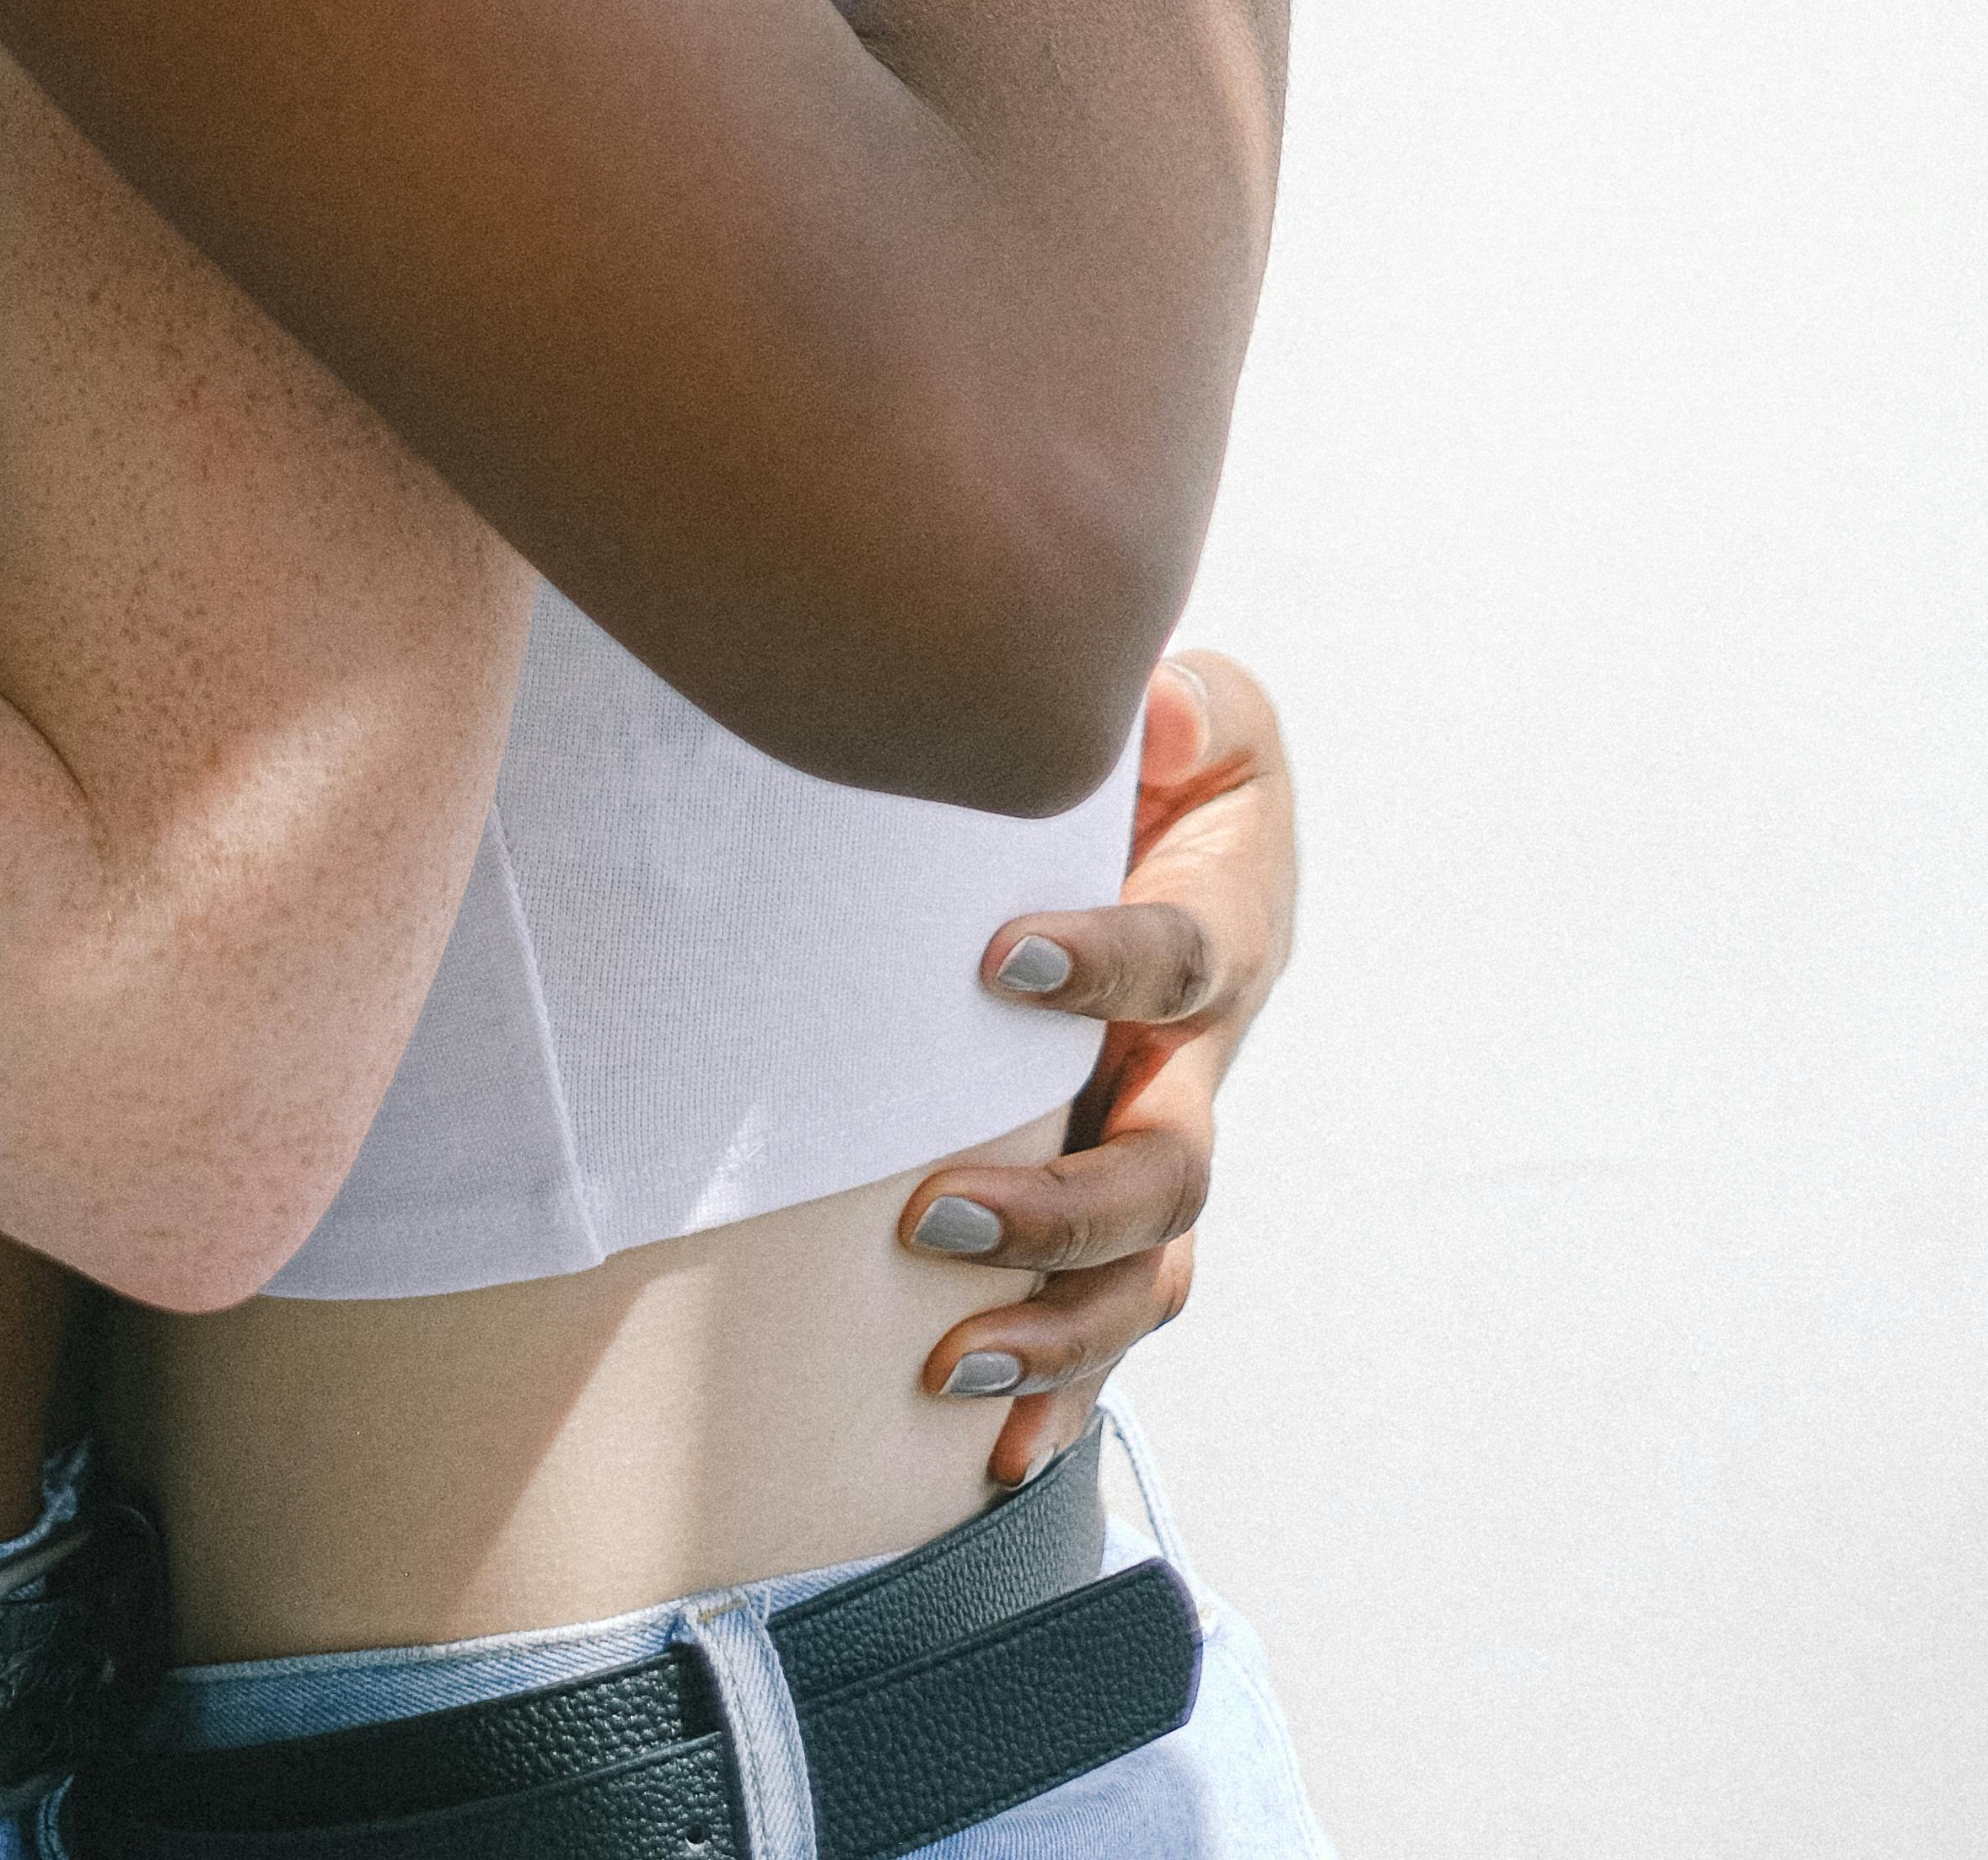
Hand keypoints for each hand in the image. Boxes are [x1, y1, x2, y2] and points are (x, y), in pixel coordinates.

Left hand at [898, 650, 1296, 1486]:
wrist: (1185, 827)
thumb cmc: (1176, 765)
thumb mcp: (1203, 713)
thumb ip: (1192, 707)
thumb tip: (1155, 704)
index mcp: (1226, 934)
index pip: (1183, 959)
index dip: (1108, 964)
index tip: (1002, 956)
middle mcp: (1200, 1063)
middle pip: (1169, 1169)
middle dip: (1062, 1208)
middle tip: (936, 1211)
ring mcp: (1161, 1140)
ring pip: (1147, 1272)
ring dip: (1058, 1326)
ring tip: (951, 1359)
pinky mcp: (1116, 1199)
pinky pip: (1111, 1320)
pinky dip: (1064, 1397)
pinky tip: (994, 1458)